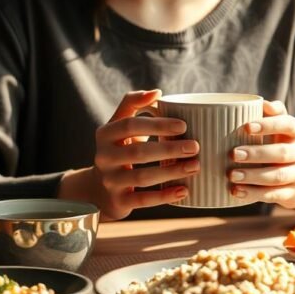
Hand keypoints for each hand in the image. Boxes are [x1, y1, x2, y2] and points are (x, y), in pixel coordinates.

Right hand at [84, 89, 200, 219]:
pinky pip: (143, 200)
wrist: (99, 189)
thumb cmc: (119, 149)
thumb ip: (133, 104)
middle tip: (195, 147)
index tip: (183, 126)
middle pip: (138, 152)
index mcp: (105, 134)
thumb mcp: (118, 125)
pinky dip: (165, 196)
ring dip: (171, 171)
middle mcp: (103, 157)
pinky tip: (184, 191)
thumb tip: (157, 92)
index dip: (157, 124)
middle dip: (169, 149)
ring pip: (142, 177)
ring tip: (195, 166)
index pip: (130, 125)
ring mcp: (109, 181)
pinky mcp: (118, 201)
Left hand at [228, 100, 294, 215]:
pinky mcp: (293, 193)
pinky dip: (254, 194)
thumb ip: (271, 113)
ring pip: (279, 176)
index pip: (288, 125)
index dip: (268, 125)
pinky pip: (275, 195)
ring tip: (232, 175)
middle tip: (233, 154)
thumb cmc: (278, 142)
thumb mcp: (278, 125)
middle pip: (282, 153)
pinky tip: (236, 191)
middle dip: (257, 154)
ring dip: (254, 176)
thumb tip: (263, 103)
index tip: (246, 127)